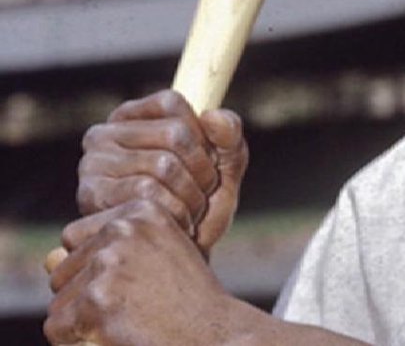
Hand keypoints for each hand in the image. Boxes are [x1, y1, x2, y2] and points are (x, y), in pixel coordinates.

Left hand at [45, 200, 244, 345]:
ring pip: (58, 301)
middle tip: (134, 309)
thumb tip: (48, 258)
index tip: (136, 284)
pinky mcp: (96, 301)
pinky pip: (57, 327)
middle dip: (85, 296)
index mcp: (142, 209)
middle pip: (62, 269)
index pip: (74, 237)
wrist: (218, 335)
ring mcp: (109, 263)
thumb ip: (102, 256)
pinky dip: (78, 340)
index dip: (95, 270)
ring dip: (84, 321)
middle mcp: (124, 228)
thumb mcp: (155, 262)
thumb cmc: (189, 303)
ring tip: (131, 323)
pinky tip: (118, 337)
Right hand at [74, 90, 247, 256]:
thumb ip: (230, 137)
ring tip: (192, 211)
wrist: (180, 257)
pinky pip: (147, 193)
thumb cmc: (200, 205)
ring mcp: (92, 164)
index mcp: (131, 117)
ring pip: (163, 164)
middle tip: (204, 194)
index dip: (202, 134)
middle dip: (203, 169)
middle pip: (174, 134)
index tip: (207, 161)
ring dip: (192, 194)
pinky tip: (176, 224)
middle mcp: (103, 134)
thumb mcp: (224, 167)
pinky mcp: (91, 195)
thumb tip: (213, 116)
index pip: (172, 103)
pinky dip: (176, 211)